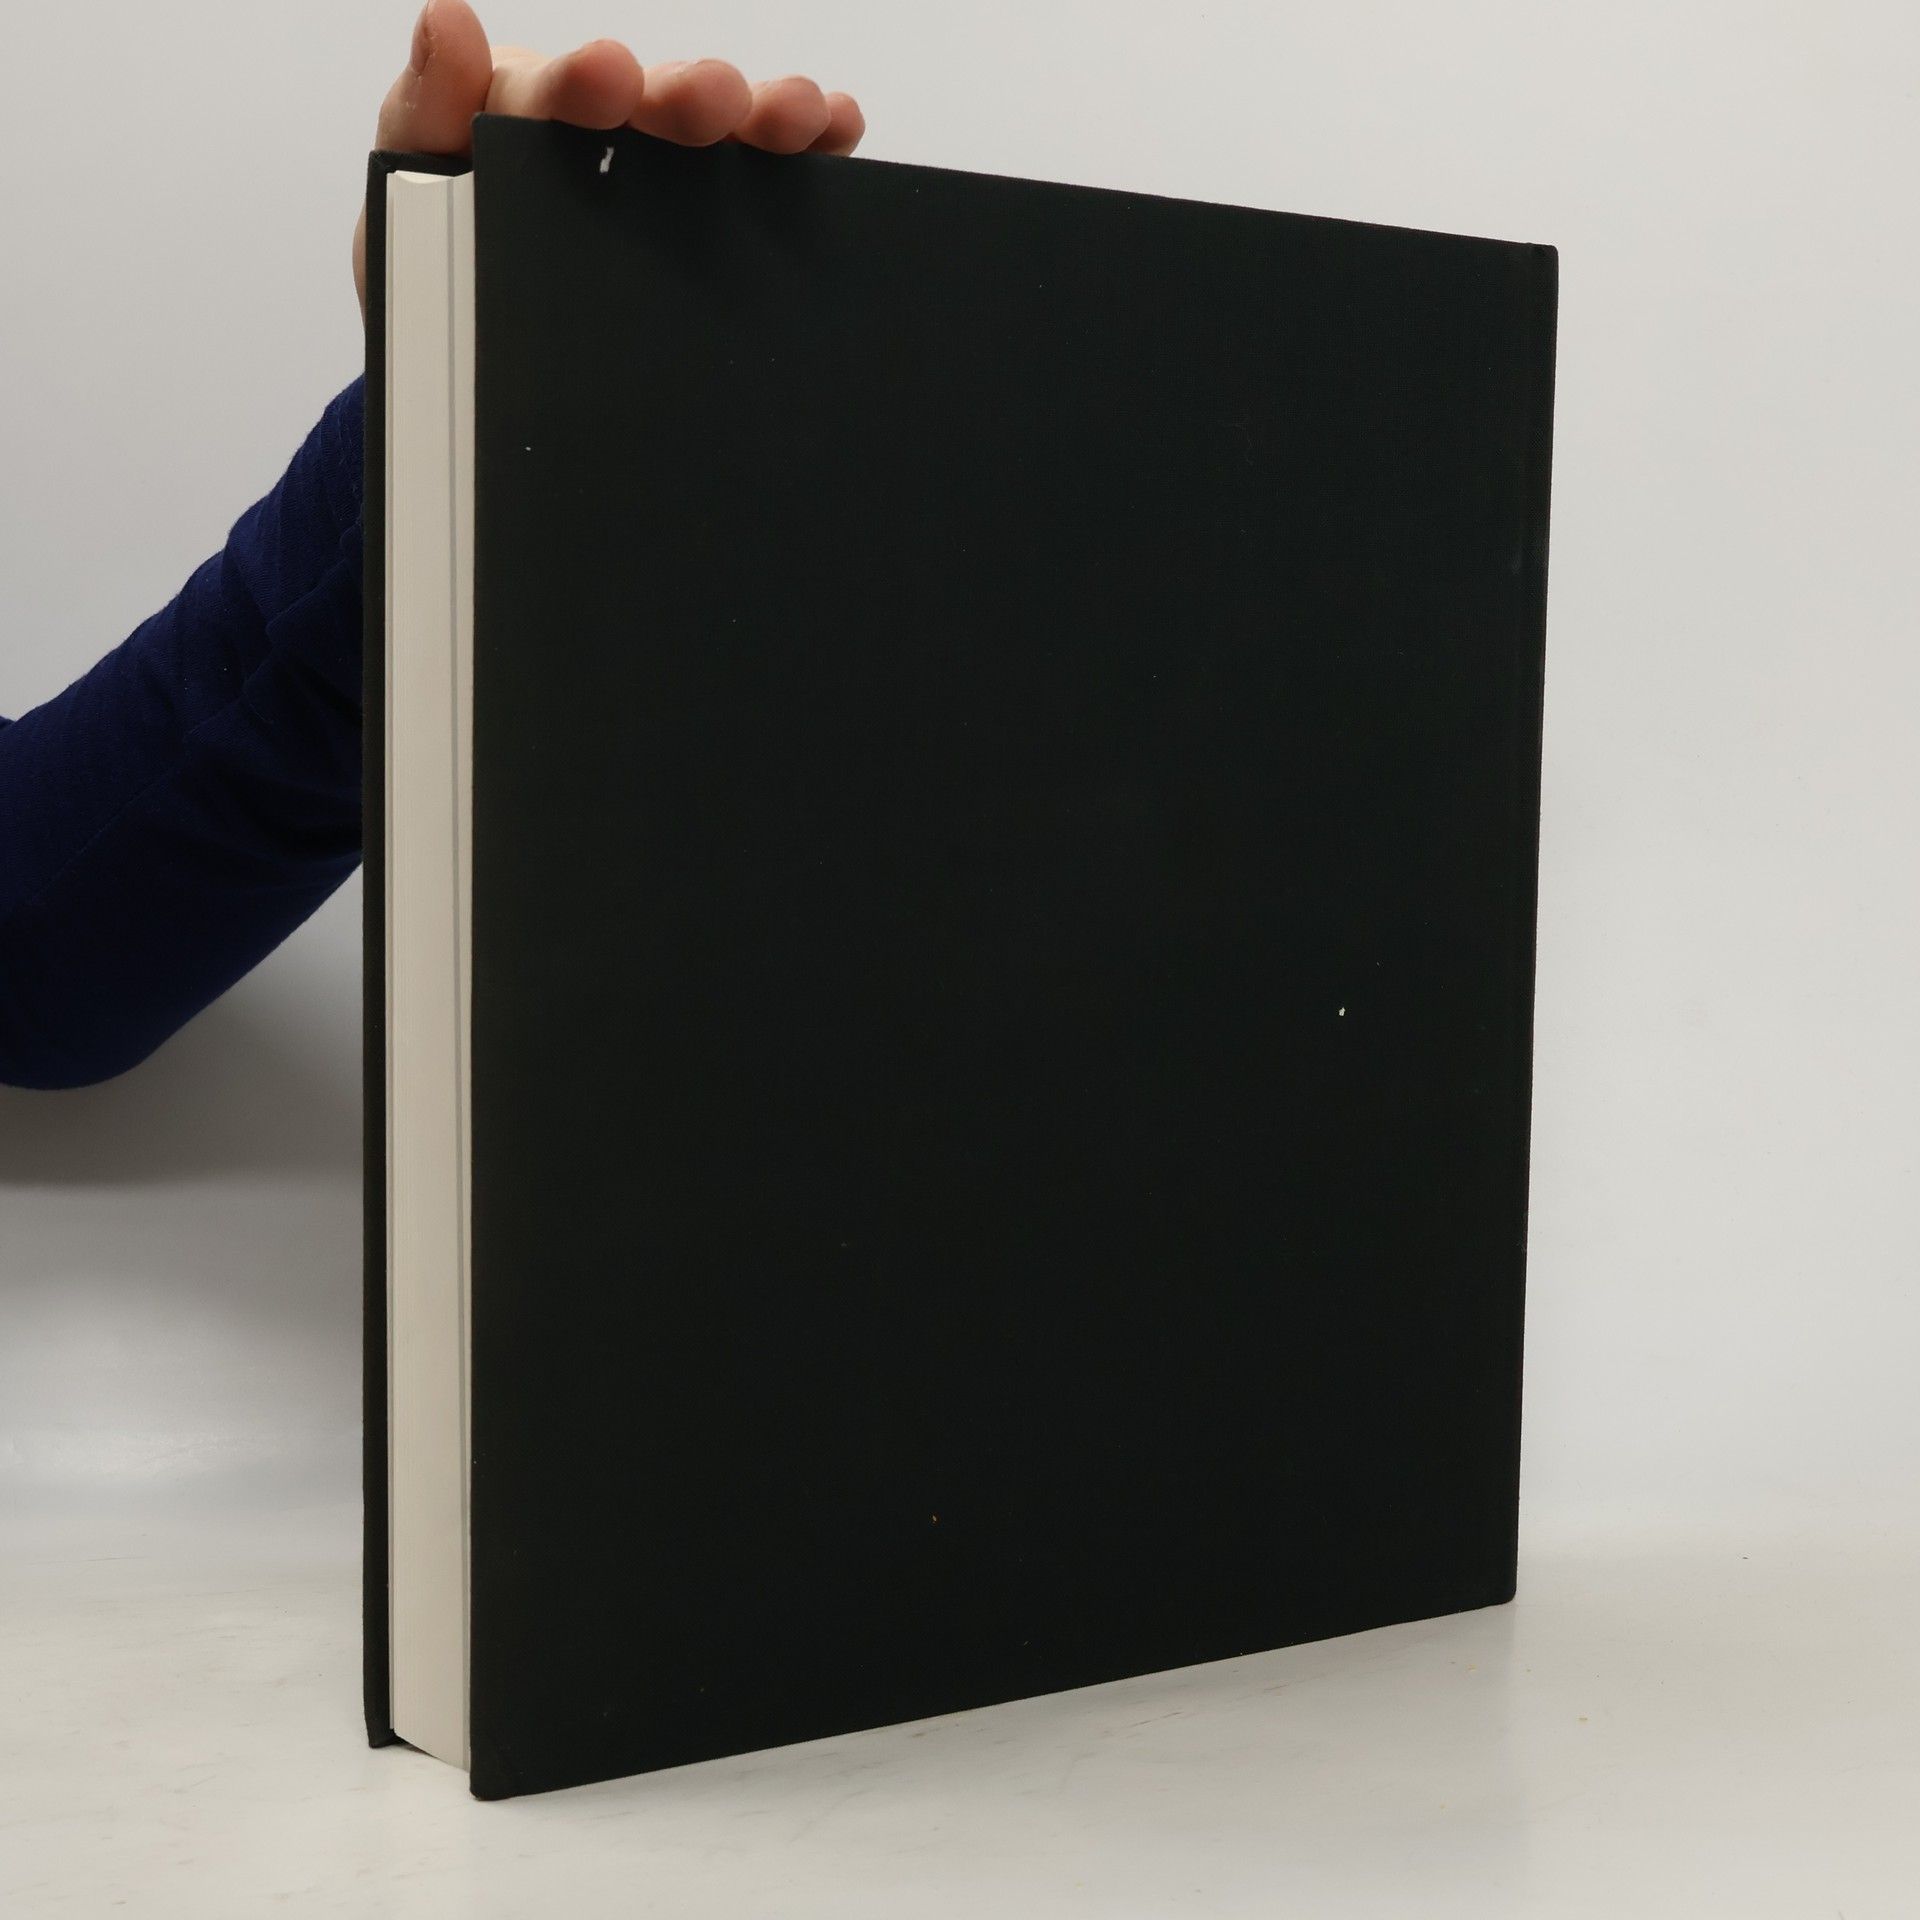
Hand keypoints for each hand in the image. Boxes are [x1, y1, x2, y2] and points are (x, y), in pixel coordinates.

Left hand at [353, 0, 864, 317]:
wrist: (466, 381)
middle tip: (715, 103)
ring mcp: (654, 182)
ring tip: (799, 116)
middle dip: (687, 97)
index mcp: (517, 123)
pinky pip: (755, 180)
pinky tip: (836, 130)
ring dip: (760, 117)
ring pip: (711, 136)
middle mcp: (595, 139)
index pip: (547, 91)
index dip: (581, 83)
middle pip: (648, 105)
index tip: (609, 79)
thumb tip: (448, 19)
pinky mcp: (700, 225)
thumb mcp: (400, 199)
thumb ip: (420, 116)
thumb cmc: (426, 277)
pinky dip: (801, 151)